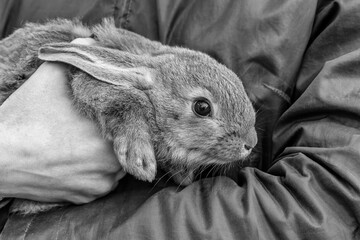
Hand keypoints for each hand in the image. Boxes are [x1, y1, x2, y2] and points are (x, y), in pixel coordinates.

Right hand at [0, 57, 124, 203]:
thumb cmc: (26, 118)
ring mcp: (101, 183)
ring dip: (106, 156)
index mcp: (109, 132)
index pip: (132, 124)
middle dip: (112, 136)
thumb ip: (75, 58)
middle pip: (124, 144)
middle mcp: (111, 162)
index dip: (120, 118)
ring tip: (84, 145)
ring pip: (116, 165)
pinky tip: (77, 161)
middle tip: (93, 129)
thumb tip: (89, 42)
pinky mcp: (88, 197)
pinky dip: (95, 173)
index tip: (108, 115)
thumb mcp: (49, 78)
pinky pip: (102, 182)